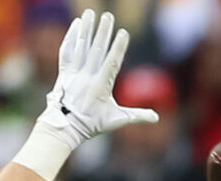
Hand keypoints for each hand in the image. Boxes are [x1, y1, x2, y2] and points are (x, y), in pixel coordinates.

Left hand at [34, 10, 156, 152]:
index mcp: (101, 87)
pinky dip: (70, 38)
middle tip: (108, 16)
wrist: (64, 127)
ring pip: (80, 47)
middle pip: (96, 50)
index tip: (123, 33)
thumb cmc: (92, 124)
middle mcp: (86, 77)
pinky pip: (66, 52)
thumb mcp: (116, 120)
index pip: (112, 63)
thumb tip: (156, 118)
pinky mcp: (64, 73)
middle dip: (103, 32)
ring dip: (86, 29)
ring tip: (89, 13)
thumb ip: (137, 116)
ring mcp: (74, 74)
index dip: (118, 48)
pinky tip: (76, 25)